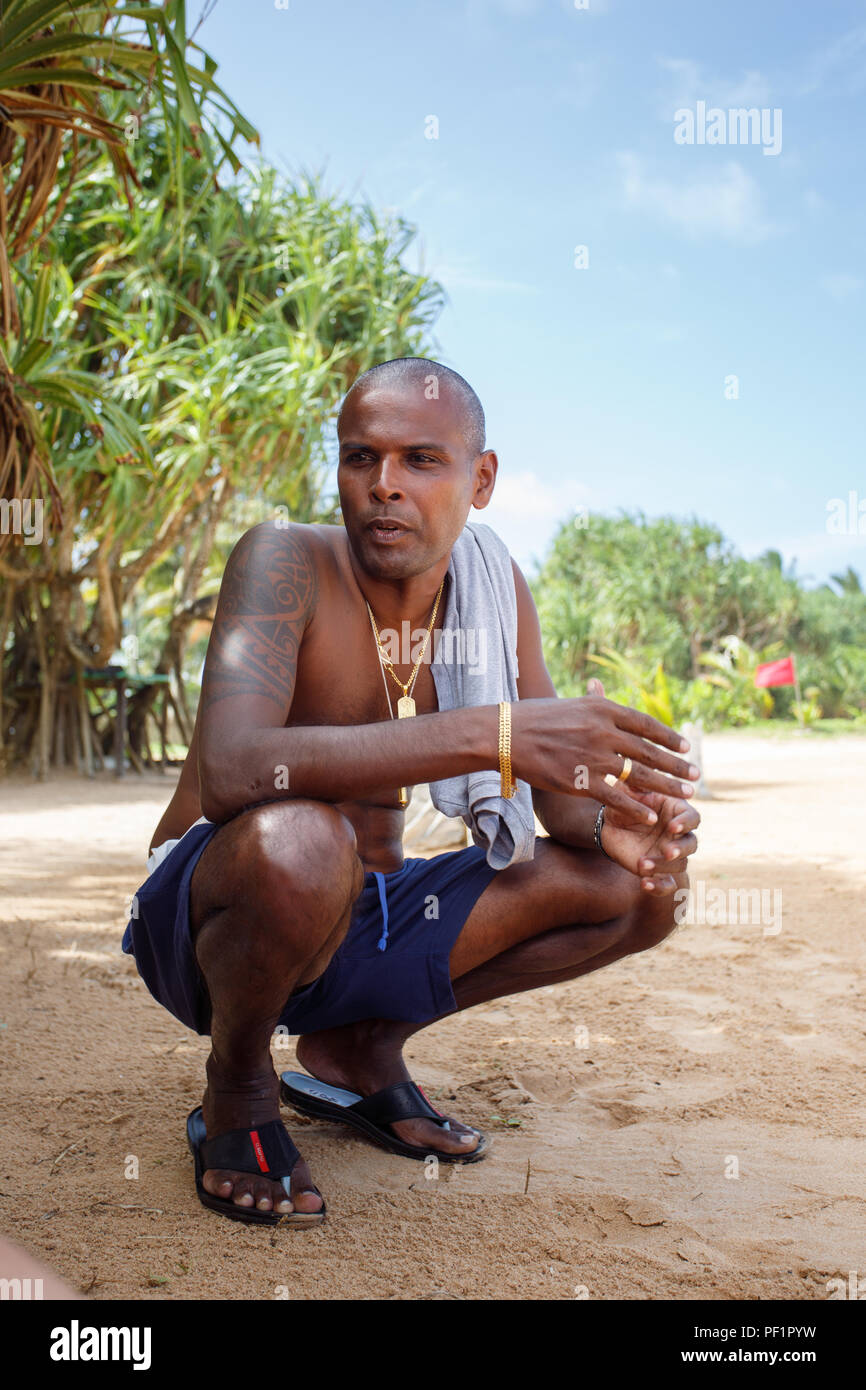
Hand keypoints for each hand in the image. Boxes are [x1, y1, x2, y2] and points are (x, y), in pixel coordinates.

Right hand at [510, 678, 699, 827]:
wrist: (505, 734)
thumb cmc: (534, 718)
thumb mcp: (570, 703)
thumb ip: (593, 704)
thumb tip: (602, 692)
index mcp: (602, 709)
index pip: (645, 724)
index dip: (668, 737)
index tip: (684, 747)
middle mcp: (603, 731)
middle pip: (649, 751)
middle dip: (676, 765)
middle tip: (696, 775)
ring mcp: (593, 757)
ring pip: (639, 775)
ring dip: (666, 787)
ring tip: (686, 795)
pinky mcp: (580, 780)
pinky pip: (616, 797)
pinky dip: (636, 807)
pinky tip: (651, 814)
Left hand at [601, 790, 699, 893]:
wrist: (608, 826)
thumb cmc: (622, 802)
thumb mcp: (625, 791)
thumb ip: (634, 783)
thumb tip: (637, 770)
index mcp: (676, 812)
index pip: (692, 818)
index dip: (685, 823)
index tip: (672, 827)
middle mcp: (678, 835)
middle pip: (692, 844)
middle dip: (680, 849)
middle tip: (667, 851)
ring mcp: (670, 854)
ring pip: (680, 865)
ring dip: (663, 867)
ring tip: (643, 865)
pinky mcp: (659, 872)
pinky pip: (667, 884)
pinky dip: (659, 887)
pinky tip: (645, 884)